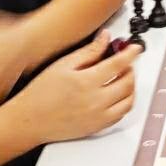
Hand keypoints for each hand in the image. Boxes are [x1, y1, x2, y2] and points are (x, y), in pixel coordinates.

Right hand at [8, 30, 138, 144]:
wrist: (29, 121)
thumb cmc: (40, 93)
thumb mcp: (62, 65)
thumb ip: (88, 51)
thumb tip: (105, 38)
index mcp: (86, 82)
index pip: (119, 64)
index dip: (131, 53)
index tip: (135, 48)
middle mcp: (95, 101)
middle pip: (128, 82)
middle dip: (131, 68)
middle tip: (125, 62)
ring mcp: (98, 116)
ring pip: (129, 99)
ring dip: (131, 86)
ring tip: (122, 78)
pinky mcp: (97, 127)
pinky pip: (121, 114)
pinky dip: (125, 102)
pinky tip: (117, 94)